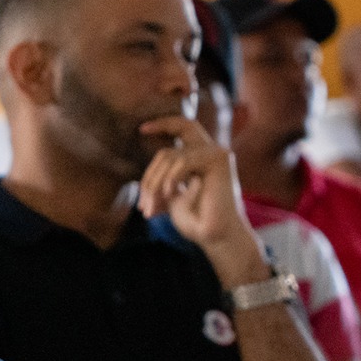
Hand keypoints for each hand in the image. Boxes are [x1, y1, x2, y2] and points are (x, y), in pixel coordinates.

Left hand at [136, 115, 259, 267]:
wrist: (216, 236)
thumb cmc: (197, 221)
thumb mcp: (172, 198)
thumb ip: (161, 181)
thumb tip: (142, 183)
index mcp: (201, 157)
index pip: (182, 128)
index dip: (163, 124)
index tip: (142, 130)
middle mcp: (210, 151)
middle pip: (169, 144)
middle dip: (151, 171)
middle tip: (142, 201)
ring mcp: (216, 153)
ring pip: (170, 156)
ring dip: (155, 184)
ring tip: (151, 208)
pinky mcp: (219, 160)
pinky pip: (183, 161)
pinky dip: (171, 179)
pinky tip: (170, 195)